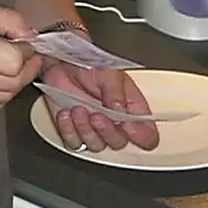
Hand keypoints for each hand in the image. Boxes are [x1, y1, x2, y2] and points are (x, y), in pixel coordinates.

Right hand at [0, 1, 41, 118]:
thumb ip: (7, 18)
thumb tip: (32, 36)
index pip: (15, 62)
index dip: (25, 53)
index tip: (22, 45)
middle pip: (13, 83)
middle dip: (23, 69)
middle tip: (18, 56)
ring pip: (4, 98)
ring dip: (11, 83)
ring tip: (0, 67)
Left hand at [41, 61, 159, 153]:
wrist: (61, 62)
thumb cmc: (88, 64)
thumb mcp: (108, 73)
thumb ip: (115, 92)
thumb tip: (120, 110)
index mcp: (132, 109)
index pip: (147, 134)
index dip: (141, 136)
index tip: (128, 126)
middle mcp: (115, 123)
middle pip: (119, 143)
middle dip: (107, 131)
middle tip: (97, 115)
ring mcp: (94, 129)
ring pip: (96, 145)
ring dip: (86, 129)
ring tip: (77, 109)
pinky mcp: (74, 132)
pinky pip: (73, 143)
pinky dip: (68, 130)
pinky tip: (66, 113)